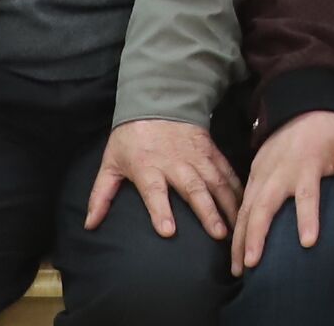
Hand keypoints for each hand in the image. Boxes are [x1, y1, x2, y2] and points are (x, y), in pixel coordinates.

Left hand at [88, 117, 236, 242]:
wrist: (156, 99)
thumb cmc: (131, 136)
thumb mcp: (111, 162)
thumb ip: (101, 195)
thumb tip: (89, 225)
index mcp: (147, 167)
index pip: (154, 191)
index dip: (160, 211)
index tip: (168, 232)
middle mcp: (174, 163)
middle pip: (192, 188)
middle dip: (206, 211)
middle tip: (218, 234)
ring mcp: (195, 156)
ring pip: (214, 181)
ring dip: (226, 203)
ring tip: (236, 225)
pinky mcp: (209, 151)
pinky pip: (225, 170)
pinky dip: (236, 187)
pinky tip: (245, 203)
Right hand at [235, 111, 333, 271]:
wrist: (300, 104)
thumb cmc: (329, 132)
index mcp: (307, 164)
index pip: (307, 194)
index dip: (308, 218)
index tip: (308, 243)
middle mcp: (280, 171)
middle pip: (265, 205)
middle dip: (256, 235)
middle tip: (253, 263)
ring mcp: (263, 173)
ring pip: (247, 208)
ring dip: (240, 237)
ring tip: (239, 268)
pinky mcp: (253, 173)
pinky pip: (241, 203)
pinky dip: (236, 226)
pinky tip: (234, 249)